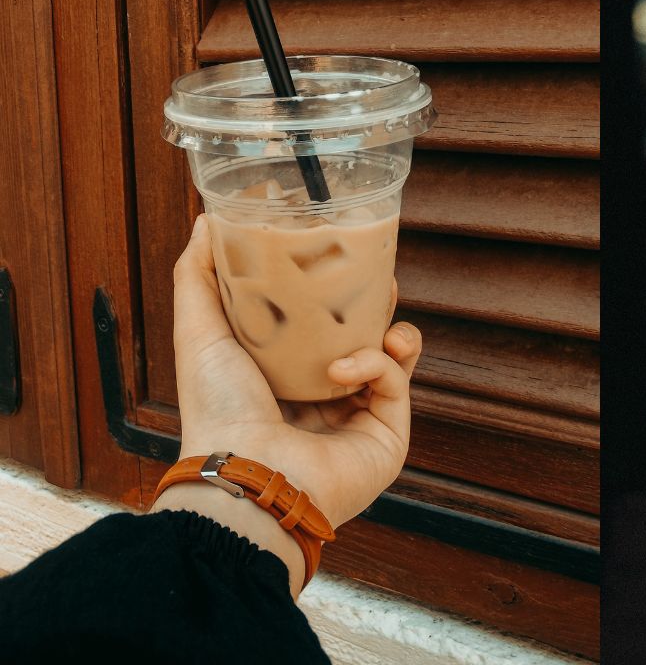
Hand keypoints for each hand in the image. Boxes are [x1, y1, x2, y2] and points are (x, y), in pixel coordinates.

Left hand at [155, 215, 419, 591]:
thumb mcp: (199, 333)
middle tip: (378, 278)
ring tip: (378, 318)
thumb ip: (199, 276)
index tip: (341, 262)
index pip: (320, 331)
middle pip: (364, 342)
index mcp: (284, 383)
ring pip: (392, 361)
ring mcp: (359, 421)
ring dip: (390, 332)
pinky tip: (343, 370)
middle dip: (375, 309)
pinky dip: (374, 365)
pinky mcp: (388, 435)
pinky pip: (394, 381)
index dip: (335, 297)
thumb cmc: (219, 413)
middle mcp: (325, 403)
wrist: (248, 475)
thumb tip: (207, 222)